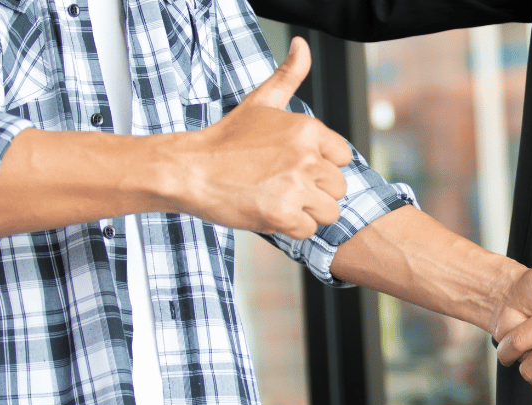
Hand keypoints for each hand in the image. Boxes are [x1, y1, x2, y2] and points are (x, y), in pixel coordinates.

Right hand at [162, 36, 351, 239]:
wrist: (189, 170)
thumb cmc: (226, 139)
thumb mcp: (262, 101)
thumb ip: (289, 75)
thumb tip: (301, 45)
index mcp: (308, 129)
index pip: (343, 156)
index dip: (322, 165)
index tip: (296, 166)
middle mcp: (307, 156)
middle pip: (339, 187)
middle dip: (315, 191)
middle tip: (283, 185)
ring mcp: (296, 186)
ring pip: (329, 211)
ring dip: (307, 212)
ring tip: (278, 199)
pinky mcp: (284, 214)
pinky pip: (309, 231)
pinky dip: (291, 228)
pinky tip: (269, 212)